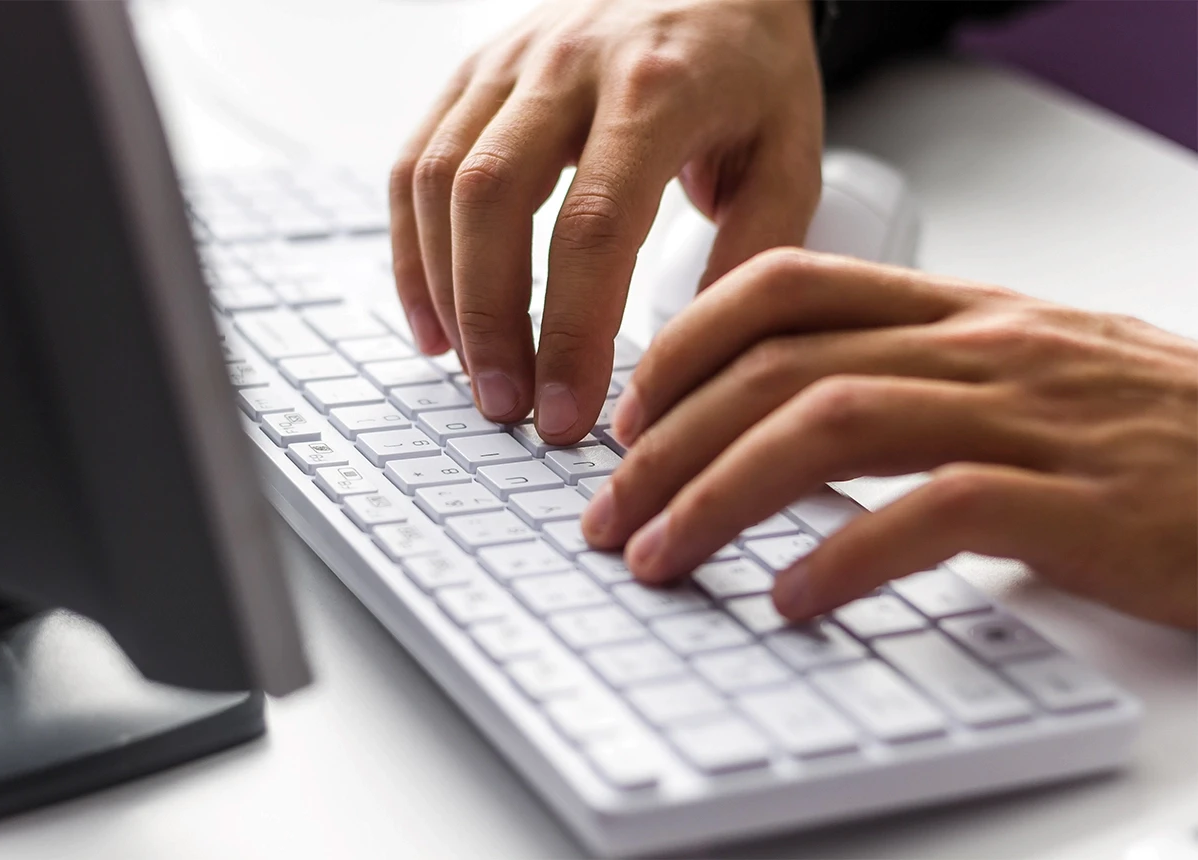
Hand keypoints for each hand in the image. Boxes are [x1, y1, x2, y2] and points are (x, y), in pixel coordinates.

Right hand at [389, 0, 822, 441]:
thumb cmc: (751, 67)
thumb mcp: (789, 153)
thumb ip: (753, 252)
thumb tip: (696, 356)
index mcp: (659, 88)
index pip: (595, 225)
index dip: (571, 331)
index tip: (569, 411)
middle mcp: (570, 65)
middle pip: (493, 200)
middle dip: (491, 320)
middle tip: (507, 407)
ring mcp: (509, 63)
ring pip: (439, 181)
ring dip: (445, 293)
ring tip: (475, 376)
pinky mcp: (472, 73)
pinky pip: (414, 163)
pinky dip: (411, 251)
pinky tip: (435, 321)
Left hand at [581, 250, 1197, 628]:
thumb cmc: (1155, 434)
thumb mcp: (1026, 374)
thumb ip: (914, 378)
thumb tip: (782, 423)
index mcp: (962, 311)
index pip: (789, 284)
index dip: (686, 341)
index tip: (632, 411)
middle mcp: (983, 348)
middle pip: (780, 367)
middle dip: (669, 442)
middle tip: (609, 510)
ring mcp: (1031, 418)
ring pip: (830, 426)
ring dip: (720, 496)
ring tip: (661, 555)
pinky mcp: (1077, 502)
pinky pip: (933, 514)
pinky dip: (844, 557)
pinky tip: (794, 600)